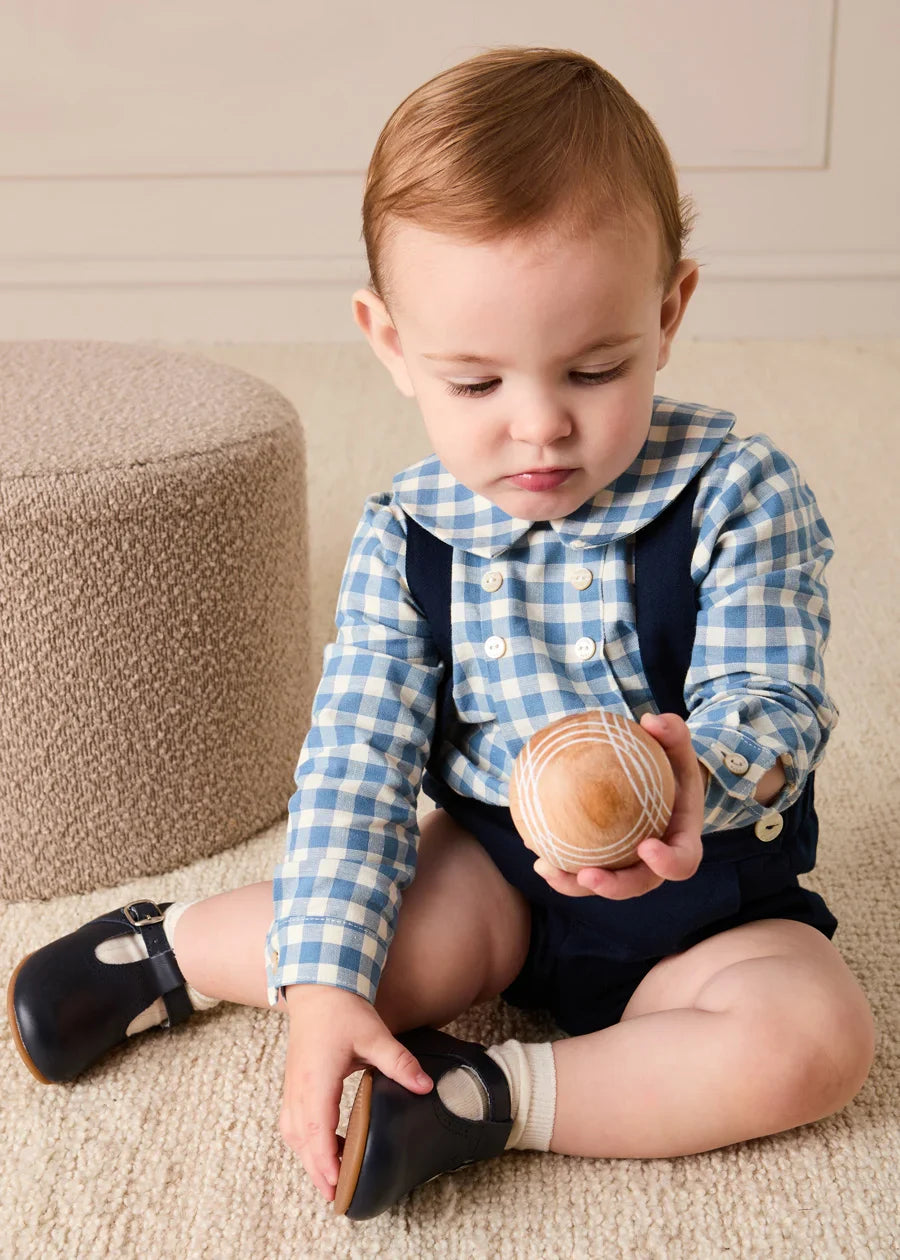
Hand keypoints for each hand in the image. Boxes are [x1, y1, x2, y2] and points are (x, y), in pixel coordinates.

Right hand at [280, 984, 432, 1201]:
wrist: (317, 988)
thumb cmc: (342, 1010)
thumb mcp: (375, 1035)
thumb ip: (399, 1062)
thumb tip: (425, 1086)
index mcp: (317, 1080)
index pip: (316, 1130)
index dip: (325, 1161)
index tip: (336, 1184)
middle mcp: (299, 1088)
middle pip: (302, 1141)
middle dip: (317, 1172)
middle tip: (338, 1197)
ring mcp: (292, 1087)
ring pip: (294, 1134)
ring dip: (309, 1158)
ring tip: (332, 1177)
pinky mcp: (294, 1084)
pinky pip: (293, 1122)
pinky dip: (304, 1141)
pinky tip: (323, 1147)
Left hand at [532, 712, 704, 899]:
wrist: (661, 783)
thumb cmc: (670, 763)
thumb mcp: (676, 745)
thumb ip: (672, 731)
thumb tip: (652, 720)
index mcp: (681, 841)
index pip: (682, 861)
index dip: (667, 863)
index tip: (646, 847)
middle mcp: (656, 863)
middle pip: (638, 884)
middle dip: (612, 886)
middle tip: (587, 874)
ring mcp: (629, 866)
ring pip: (603, 884)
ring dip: (573, 883)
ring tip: (544, 867)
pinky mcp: (606, 862)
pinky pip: (581, 867)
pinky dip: (558, 862)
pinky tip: (531, 846)